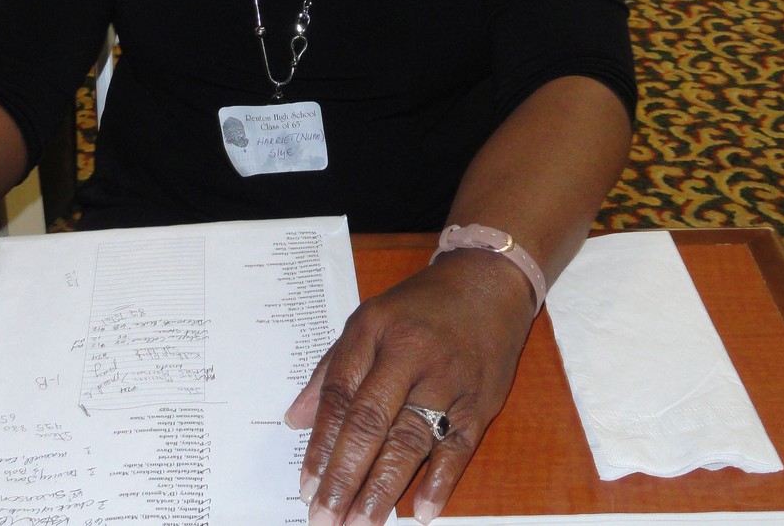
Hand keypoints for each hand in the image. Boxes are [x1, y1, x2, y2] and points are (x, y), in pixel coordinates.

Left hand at [284, 252, 535, 525]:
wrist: (488, 281)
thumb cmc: (420, 306)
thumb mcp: (368, 319)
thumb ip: (331, 369)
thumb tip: (295, 420)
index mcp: (374, 331)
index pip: (340, 395)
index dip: (321, 444)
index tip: (305, 486)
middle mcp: (410, 354)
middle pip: (371, 422)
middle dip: (346, 475)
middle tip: (325, 518)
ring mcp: (448, 379)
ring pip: (411, 439)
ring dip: (384, 487)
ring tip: (361, 523)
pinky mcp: (481, 400)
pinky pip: (459, 446)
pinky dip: (440, 481)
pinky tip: (420, 512)